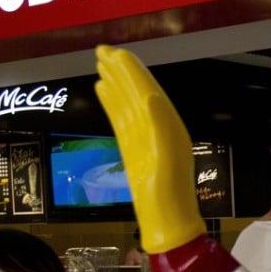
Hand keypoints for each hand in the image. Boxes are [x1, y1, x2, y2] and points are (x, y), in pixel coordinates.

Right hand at [95, 45, 205, 253]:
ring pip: (127, 103)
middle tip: (102, 49)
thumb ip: (160, 127)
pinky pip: (121, 120)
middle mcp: (159, 128)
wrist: (166, 221)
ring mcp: (144, 138)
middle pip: (137, 93)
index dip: (133, 72)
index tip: (116, 53)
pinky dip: (112, 103)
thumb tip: (148, 97)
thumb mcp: (168, 158)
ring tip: (100, 63)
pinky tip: (102, 89)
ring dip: (115, 82)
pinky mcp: (133, 149)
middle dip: (122, 71)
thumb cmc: (170, 193)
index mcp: (170, 126)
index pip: (149, 91)